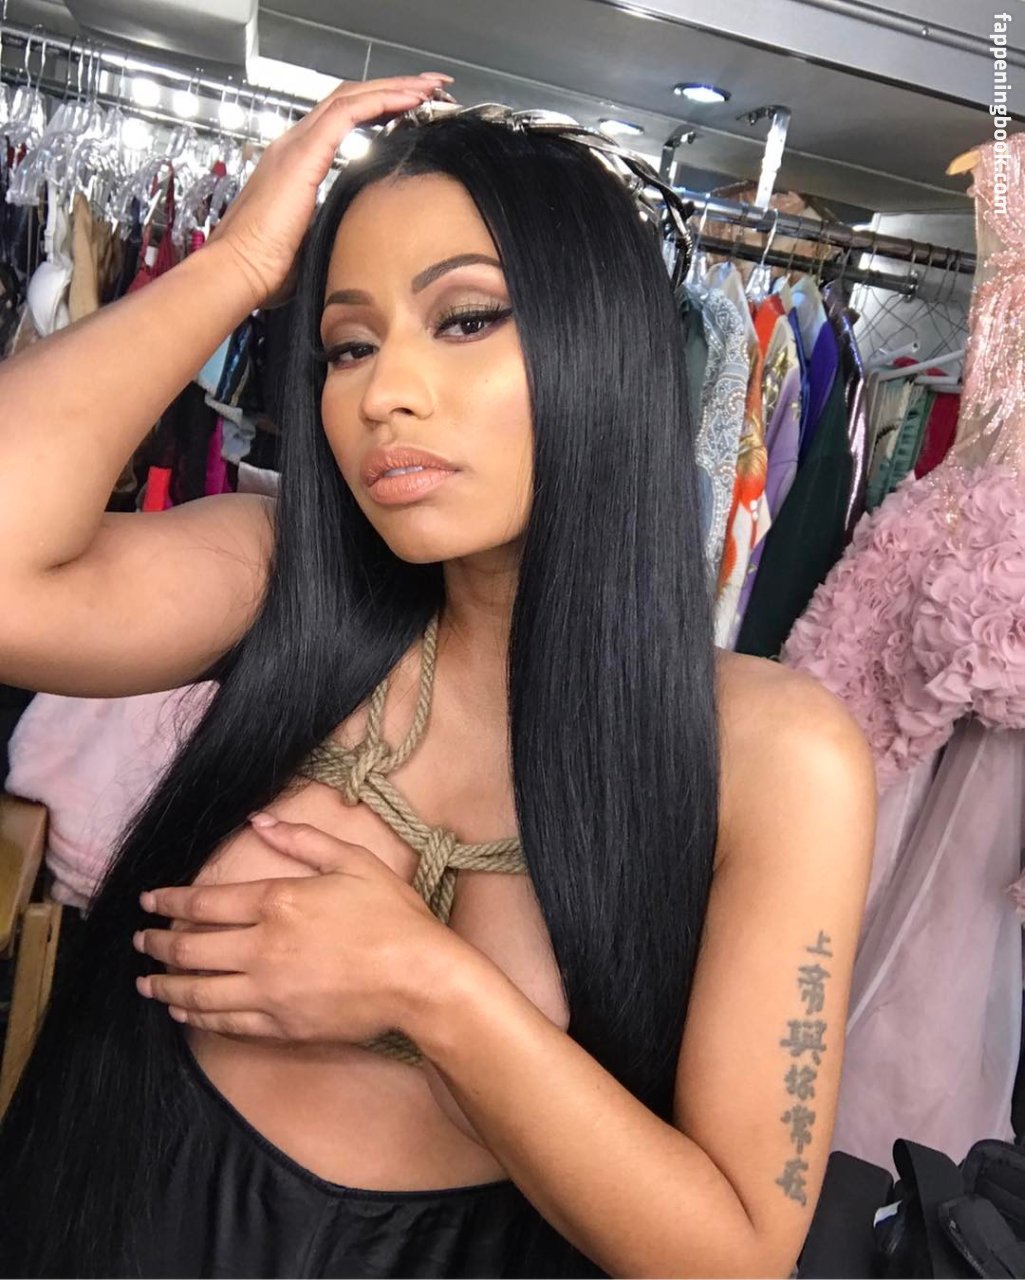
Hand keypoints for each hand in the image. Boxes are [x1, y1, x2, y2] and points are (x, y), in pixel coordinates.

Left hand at [133, 815, 462, 1042]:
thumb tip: (259, 822)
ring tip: (146, 983)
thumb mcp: (353, 861)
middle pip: (192, 949)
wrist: (420, 978)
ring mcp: (268, 991)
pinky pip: (226, 1022)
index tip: (148, 902)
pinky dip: (197, 1017)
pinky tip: (185, 1013)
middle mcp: (263, 948)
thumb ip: (303, 840)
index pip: (205, 903)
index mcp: (278, 901)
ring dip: (166, 986)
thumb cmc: (392, 915)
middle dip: (158, 944)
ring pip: (199, 992)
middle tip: (140, 941)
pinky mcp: (280, 1025)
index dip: (169, 902)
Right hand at [210, 72, 452, 308]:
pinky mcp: (303, 154)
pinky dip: (381, 100)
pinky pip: (348, 113)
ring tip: (430, 86)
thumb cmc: (266, 269)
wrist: (238, 271)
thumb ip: (335, 227)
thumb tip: (360, 239)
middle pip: (349, 99)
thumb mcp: (312, 242)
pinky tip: (409, 99)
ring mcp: (296, 145)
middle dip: (393, 87)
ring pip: (351, 97)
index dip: (377, 107)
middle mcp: (294, 145)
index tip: (413, 109)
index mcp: (295, 163)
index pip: (341, 119)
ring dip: (394, 87)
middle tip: (431, 86)